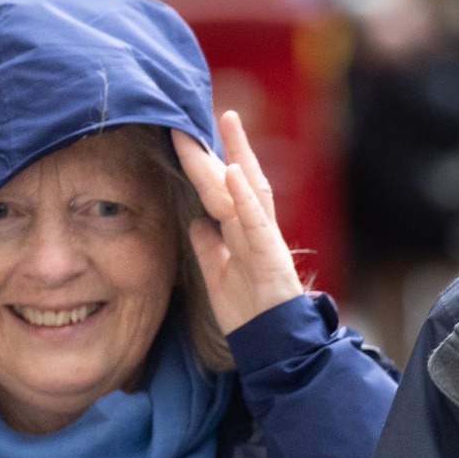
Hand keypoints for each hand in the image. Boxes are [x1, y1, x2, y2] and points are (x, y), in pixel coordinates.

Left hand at [173, 111, 304, 333]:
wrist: (272, 345)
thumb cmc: (249, 313)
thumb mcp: (218, 277)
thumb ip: (209, 248)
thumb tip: (196, 223)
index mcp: (242, 233)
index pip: (223, 189)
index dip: (205, 162)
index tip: (186, 134)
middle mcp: (255, 229)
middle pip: (236, 178)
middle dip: (219, 145)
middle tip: (202, 113)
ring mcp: (265, 239)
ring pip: (250, 190)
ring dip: (238, 154)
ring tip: (226, 123)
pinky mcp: (271, 255)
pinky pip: (257, 220)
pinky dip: (245, 196)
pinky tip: (232, 172)